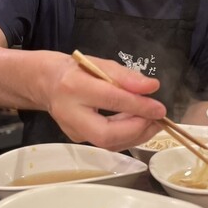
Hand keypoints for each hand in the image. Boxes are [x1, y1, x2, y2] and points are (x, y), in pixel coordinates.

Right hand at [45, 53, 166, 151]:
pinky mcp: (77, 139)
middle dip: (136, 130)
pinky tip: (138, 125)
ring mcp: (72, 130)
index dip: (138, 106)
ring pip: (108, 144)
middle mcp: (70, 112)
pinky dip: (127, 136)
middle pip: (105, 134)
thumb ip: (126, 76)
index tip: (160, 108)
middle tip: (156, 120)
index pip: (110, 99)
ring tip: (152, 122)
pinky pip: (107, 143)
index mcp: (74, 86)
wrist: (47, 83)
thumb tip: (152, 87)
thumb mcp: (100, 64)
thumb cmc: (76, 70)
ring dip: (136, 135)